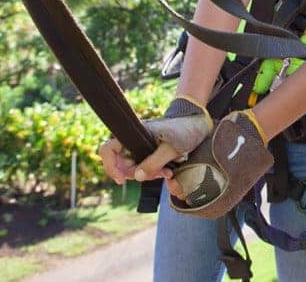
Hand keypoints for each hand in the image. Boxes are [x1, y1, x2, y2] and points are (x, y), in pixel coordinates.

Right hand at [96, 96, 211, 185]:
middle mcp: (133, 139)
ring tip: (166, 172)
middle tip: (157, 175)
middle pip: (121, 163)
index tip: (121, 180)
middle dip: (136, 174)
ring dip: (148, 174)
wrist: (197, 124)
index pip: (108, 149)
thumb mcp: (170, 149)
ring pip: (134, 167)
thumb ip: (153, 163)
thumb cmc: (184, 131)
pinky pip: (145, 167)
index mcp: (134, 133)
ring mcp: (140, 146)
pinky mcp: (149, 152)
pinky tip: (167, 172)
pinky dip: (154, 172)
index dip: (110, 166)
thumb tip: (136, 177)